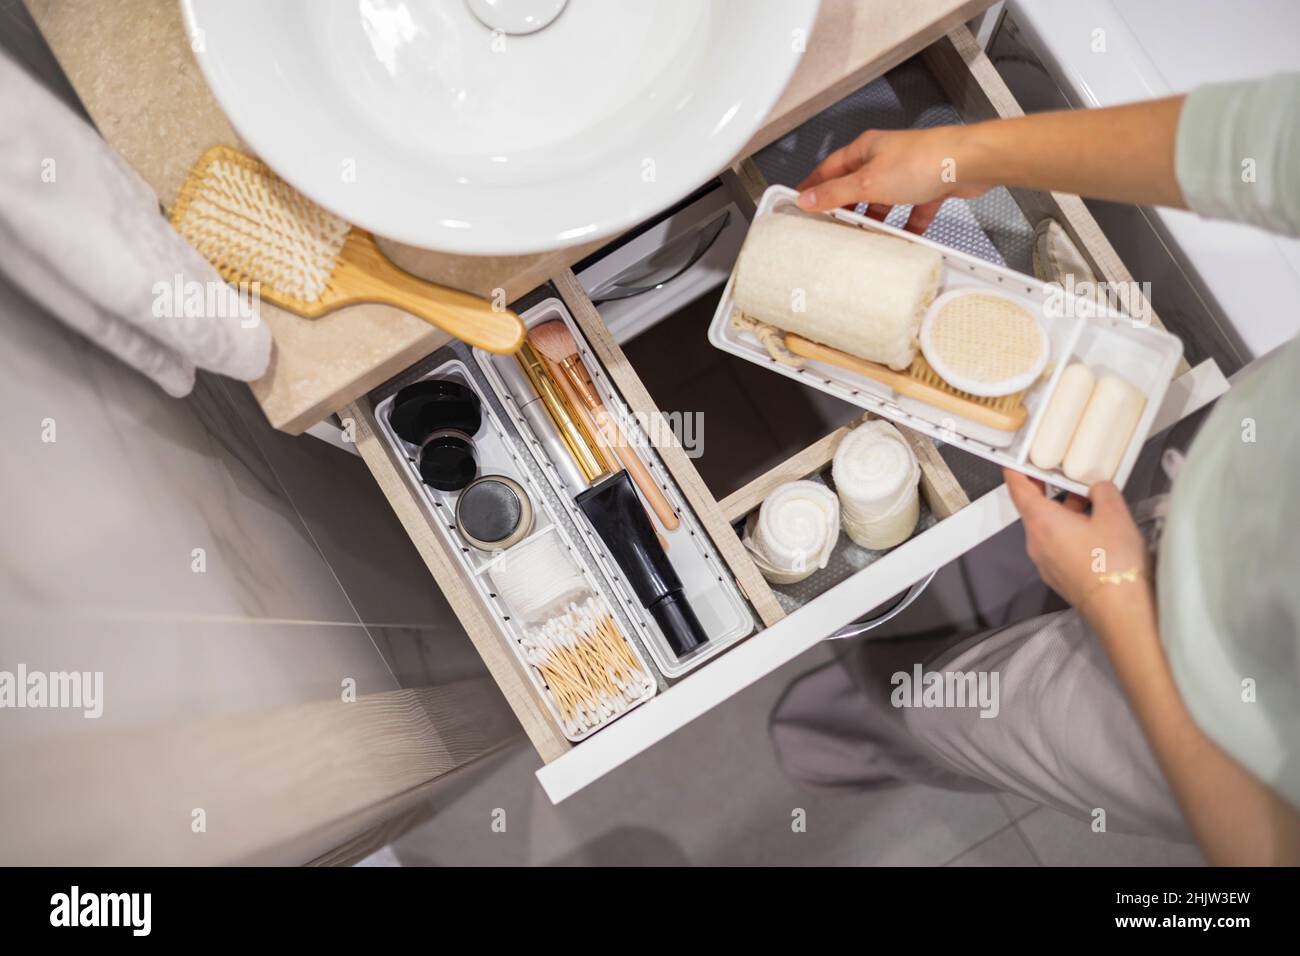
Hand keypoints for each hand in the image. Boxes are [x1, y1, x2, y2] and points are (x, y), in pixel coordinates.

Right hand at [796, 126, 990, 233]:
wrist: (969, 163)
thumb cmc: (923, 160)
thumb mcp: (868, 182)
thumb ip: (836, 193)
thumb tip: (807, 199)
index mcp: (865, 150)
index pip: (829, 168)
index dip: (813, 186)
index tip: (801, 202)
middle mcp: (885, 158)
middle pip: (856, 186)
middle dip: (845, 207)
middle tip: (831, 227)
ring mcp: (907, 173)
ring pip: (883, 200)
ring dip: (875, 218)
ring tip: (865, 236)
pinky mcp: (928, 187)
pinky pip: (911, 211)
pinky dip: (906, 226)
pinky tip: (904, 239)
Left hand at [1003, 469, 1152, 624]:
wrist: (1120, 610)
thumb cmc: (1113, 563)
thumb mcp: (1114, 514)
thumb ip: (1103, 492)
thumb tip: (1098, 487)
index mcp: (1041, 522)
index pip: (1017, 489)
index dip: (1015, 471)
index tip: (1016, 460)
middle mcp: (1035, 542)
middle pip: (1033, 508)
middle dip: (1047, 490)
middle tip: (1060, 473)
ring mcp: (1045, 562)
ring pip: (1047, 528)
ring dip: (1063, 512)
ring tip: (1088, 501)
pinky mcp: (1058, 576)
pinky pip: (1056, 545)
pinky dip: (1067, 531)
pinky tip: (1092, 529)